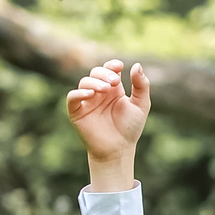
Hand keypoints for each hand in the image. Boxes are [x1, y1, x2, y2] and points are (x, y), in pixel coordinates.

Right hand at [66, 59, 149, 188]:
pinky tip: (90, 94)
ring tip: (105, 89)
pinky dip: (79, 93)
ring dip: (94, 82)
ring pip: (84, 82)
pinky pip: (72, 97)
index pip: (109, 69)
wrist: (119, 150)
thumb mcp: (141, 105)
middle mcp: (99, 92)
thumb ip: (141, 86)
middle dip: (104, 73)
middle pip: (96, 72)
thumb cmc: (130, 128)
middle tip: (114, 82)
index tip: (119, 66)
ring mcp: (87, 100)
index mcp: (113, 89)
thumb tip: (137, 65)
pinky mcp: (76, 111)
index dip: (112, 65)